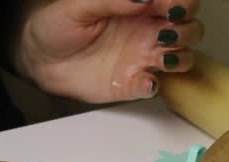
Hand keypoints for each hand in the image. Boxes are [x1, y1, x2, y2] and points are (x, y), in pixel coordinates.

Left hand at [8, 0, 202, 102]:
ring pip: (182, 57)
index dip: (181, 2)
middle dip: (187, 28)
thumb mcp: (77, 5)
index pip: (177, 1)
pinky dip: (155, 85)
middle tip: (166, 30)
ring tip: (161, 55)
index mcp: (140, 6)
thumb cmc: (56, 25)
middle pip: (190, 28)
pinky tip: (144, 80)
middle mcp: (147, 30)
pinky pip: (154, 86)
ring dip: (180, 56)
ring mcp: (142, 58)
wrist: (38, 58)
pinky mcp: (131, 83)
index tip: (170, 6)